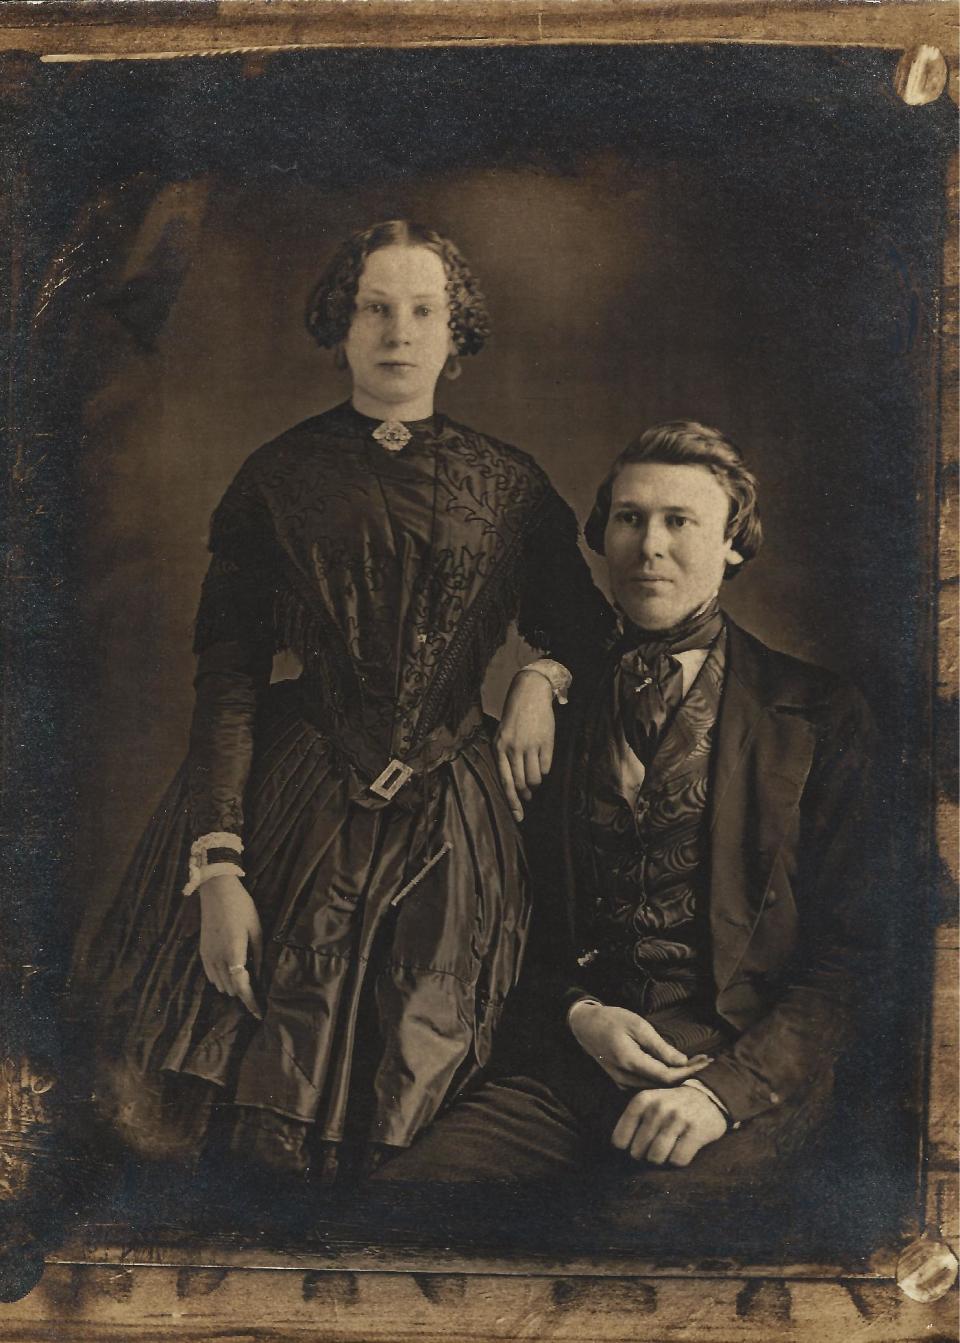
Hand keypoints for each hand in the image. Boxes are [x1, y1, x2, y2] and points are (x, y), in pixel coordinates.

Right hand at [199, 874, 263, 1018]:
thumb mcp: (256, 929)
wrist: (216, 891)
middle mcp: (218, 957)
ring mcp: (207, 955)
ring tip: (246, 984)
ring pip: (220, 984)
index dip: (250, 1001)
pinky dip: (221, 980)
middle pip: (231, 988)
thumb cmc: (241, 907)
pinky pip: (211, 976)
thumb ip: (258, 955)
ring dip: (233, 987)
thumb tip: (260, 976)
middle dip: (244, 993)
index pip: (242, 985)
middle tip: (258, 994)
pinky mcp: (202, 952)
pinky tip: (231, 975)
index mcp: (234, 952)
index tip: (259, 1013)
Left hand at [495, 669, 556, 820]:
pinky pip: (547, 766)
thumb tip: (516, 786)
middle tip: (529, 795)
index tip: (518, 816)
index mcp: (499, 749)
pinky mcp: (545, 742)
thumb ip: (505, 758)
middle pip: (521, 783)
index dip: (512, 802)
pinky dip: (545, 769)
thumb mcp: (502, 736)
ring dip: (536, 782)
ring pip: (535, 778)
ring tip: (535, 775)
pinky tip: (542, 760)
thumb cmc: (514, 718)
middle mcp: (513, 748)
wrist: (529, 693)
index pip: (506, 782)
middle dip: (526, 793)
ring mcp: (530, 745)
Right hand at [568, 1001, 711, 1086]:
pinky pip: (647, 1085)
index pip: (667, 1076)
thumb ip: (660, 1047)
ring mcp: (622, 1082)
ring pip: (656, 1087)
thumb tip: (683, 1062)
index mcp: (631, 1063)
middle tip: (706, 1061)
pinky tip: (675, 1070)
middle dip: (686, 1074)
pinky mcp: (621, 1081)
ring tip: (696, 1065)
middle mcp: (626, 1078)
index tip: (705, 1061)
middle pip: (664, 1085)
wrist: (585, 1025)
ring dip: (676, 1077)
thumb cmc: (611, 1020)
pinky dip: (663, 1079)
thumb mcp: (638, 1025)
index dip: (689, 1071)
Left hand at [612, 1085, 727, 1165]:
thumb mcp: (649, 1103)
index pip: (619, 1140)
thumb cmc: (672, 1105)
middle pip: (638, 1152)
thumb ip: (633, 1121)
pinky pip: (678, 1160)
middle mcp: (657, 1108)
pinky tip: (683, 1149)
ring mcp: (677, 1119)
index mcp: (641, 1101)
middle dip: (646, 1155)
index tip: (638, 1146)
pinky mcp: (695, 1131)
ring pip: (656, 1158)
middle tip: (657, 1147)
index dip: (628, 1148)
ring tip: (669, 1150)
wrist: (708, 1095)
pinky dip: (679, 1161)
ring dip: (662, 1160)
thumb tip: (619, 1149)